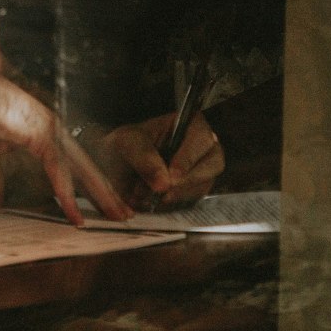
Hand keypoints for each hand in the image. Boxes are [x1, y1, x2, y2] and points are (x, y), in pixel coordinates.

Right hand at [0, 62, 131, 224]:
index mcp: (47, 139)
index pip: (76, 170)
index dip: (92, 190)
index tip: (106, 211)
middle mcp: (55, 133)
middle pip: (87, 169)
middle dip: (107, 193)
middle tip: (126, 216)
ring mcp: (50, 129)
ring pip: (82, 167)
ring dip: (99, 192)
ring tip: (113, 214)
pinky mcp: (39, 129)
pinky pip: (56, 164)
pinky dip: (64, 187)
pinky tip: (72, 208)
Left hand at [102, 112, 223, 209]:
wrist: (117, 164)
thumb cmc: (127, 144)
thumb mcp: (128, 142)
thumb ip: (144, 158)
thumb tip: (163, 184)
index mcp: (191, 125)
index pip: (202, 139)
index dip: (189, 158)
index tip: (172, 176)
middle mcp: (203, 148)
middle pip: (213, 165)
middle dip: (187, 181)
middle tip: (163, 192)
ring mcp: (202, 170)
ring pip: (203, 186)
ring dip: (176, 194)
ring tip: (146, 194)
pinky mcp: (194, 191)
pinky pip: (193, 201)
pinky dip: (172, 204)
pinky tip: (152, 201)